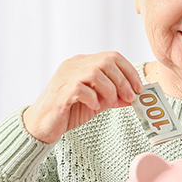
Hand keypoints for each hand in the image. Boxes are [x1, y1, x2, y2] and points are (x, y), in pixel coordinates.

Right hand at [22, 52, 143, 143]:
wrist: (42, 125)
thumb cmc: (68, 111)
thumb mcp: (97, 102)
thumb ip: (114, 97)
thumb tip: (134, 97)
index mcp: (83, 63)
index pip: (112, 56)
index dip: (129, 71)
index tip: (139, 88)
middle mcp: (74, 65)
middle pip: (106, 62)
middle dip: (123, 81)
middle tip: (130, 98)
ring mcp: (66, 77)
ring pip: (96, 72)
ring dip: (110, 90)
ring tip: (110, 104)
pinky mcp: (61, 92)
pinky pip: (82, 89)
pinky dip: (93, 98)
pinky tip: (94, 107)